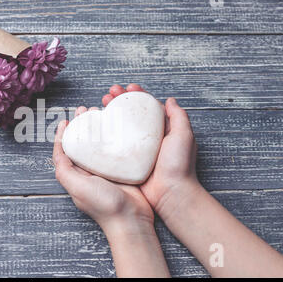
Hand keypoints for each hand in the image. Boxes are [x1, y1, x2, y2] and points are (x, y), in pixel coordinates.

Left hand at [53, 111, 154, 235]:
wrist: (131, 219)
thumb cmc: (104, 205)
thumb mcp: (77, 187)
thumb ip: (64, 170)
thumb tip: (58, 151)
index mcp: (77, 175)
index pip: (65, 151)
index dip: (64, 134)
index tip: (66, 120)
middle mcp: (90, 171)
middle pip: (83, 142)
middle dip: (83, 125)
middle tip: (87, 110)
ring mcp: (107, 170)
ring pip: (100, 142)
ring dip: (99, 127)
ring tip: (101, 113)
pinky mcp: (123, 168)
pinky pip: (117, 148)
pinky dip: (116, 135)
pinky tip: (119, 126)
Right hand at [102, 84, 198, 218]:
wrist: (170, 194)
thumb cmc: (179, 166)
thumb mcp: (184, 136)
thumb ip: (178, 117)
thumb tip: (170, 100)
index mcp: (162, 130)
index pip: (147, 107)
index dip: (137, 95)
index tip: (127, 87)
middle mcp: (148, 138)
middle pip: (131, 114)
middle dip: (119, 101)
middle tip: (109, 94)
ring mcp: (136, 150)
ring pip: (120, 127)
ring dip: (110, 114)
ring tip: (100, 106)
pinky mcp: (127, 161)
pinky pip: (114, 144)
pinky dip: (106, 134)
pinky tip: (98, 127)